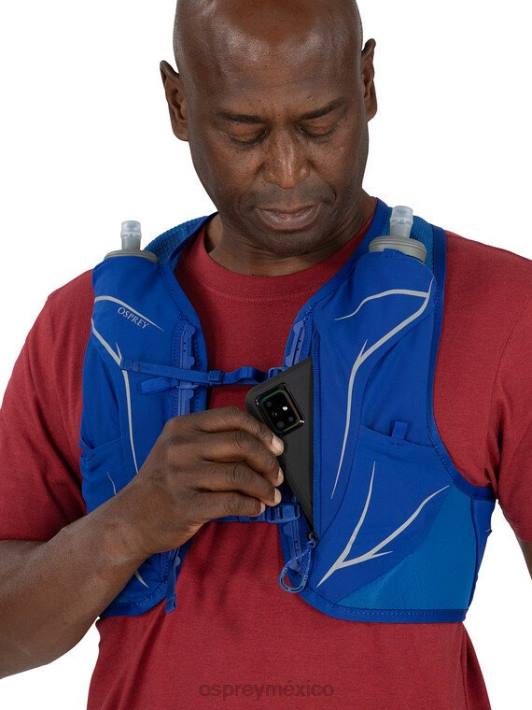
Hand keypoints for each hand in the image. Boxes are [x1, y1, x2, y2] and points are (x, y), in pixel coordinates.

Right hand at [113, 406, 284, 558]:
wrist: (129, 520)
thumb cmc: (161, 483)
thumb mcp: (177, 449)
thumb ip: (210, 440)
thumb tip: (259, 444)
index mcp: (182, 427)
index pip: (232, 417)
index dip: (262, 430)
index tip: (276, 445)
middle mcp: (181, 447)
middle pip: (241, 444)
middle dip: (268, 461)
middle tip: (277, 475)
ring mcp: (182, 476)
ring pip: (240, 475)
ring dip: (264, 487)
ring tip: (271, 495)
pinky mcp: (186, 505)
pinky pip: (232, 502)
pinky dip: (251, 505)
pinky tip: (256, 507)